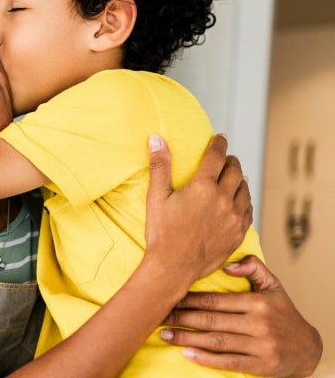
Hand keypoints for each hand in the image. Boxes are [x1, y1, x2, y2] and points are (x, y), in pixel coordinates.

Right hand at [143, 133, 251, 284]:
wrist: (174, 266)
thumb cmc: (161, 232)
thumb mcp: (156, 196)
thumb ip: (160, 166)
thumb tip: (156, 138)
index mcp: (203, 187)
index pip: (216, 156)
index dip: (219, 144)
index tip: (220, 137)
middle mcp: (223, 199)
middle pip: (234, 171)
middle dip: (231, 160)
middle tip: (227, 158)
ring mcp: (233, 216)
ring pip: (244, 189)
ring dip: (240, 178)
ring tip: (236, 175)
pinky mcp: (238, 232)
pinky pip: (248, 210)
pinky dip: (245, 199)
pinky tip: (241, 199)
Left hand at [162, 255, 321, 377]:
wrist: (308, 347)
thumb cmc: (283, 313)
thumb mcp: (273, 286)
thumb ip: (253, 268)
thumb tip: (228, 264)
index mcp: (258, 302)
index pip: (215, 300)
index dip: (188, 300)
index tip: (167, 298)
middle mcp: (259, 323)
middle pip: (211, 320)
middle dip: (181, 318)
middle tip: (158, 316)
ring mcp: (261, 346)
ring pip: (216, 341)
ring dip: (187, 339)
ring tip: (165, 335)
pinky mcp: (262, 365)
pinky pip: (229, 361)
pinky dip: (206, 358)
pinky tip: (187, 353)